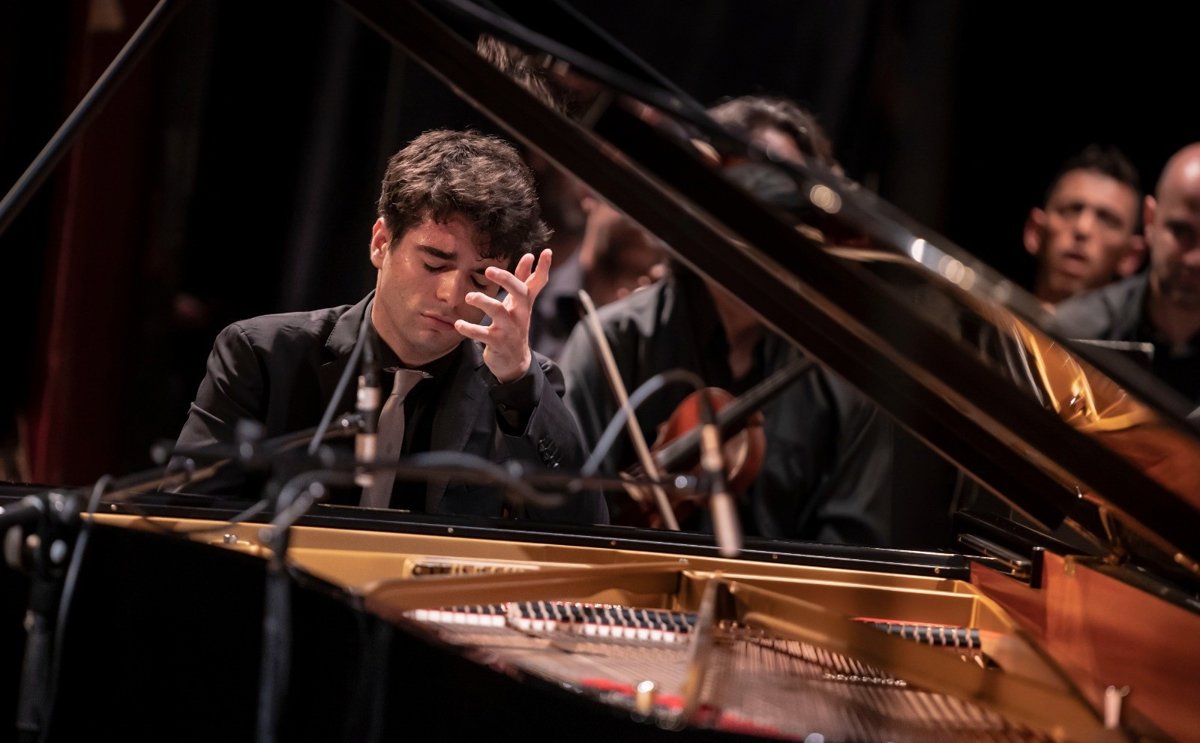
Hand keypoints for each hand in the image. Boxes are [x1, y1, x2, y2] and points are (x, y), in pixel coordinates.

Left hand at [455, 249, 551, 382]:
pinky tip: (459, 324)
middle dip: (506, 280)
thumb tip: (529, 256)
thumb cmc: (514, 325)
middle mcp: (520, 314)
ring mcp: (509, 329)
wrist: (515, 361)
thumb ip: (523, 280)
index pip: (538, 283)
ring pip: (498, 312)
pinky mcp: (497, 342)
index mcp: (525, 302)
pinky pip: (482, 334)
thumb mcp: (520, 304)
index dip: (543, 268)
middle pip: (519, 293)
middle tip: (489, 270)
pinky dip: (469, 329)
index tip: (547, 251)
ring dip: (483, 302)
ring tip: (469, 297)